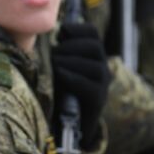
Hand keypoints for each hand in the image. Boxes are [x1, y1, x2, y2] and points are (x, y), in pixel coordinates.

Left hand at [51, 23, 109, 148]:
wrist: (66, 124)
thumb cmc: (58, 91)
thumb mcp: (55, 67)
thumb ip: (55, 51)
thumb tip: (50, 34)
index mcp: (91, 55)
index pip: (92, 33)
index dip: (77, 29)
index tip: (61, 32)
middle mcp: (101, 67)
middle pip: (94, 46)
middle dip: (71, 46)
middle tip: (54, 54)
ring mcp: (102, 84)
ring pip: (95, 66)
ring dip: (71, 61)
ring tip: (54, 64)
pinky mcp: (98, 100)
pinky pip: (90, 86)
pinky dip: (73, 77)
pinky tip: (60, 75)